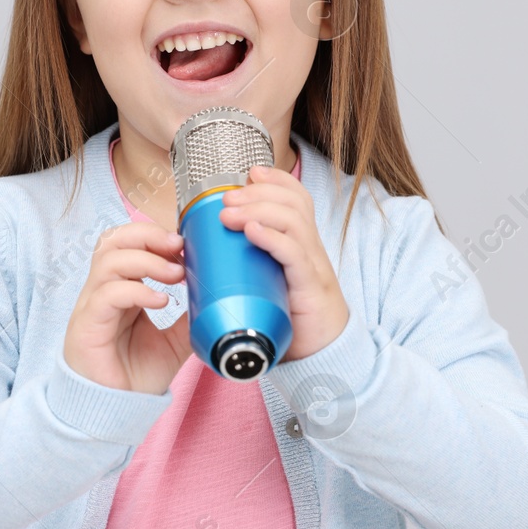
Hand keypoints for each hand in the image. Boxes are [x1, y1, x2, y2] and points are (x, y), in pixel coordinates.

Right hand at [62, 221, 194, 394]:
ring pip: (109, 260)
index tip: (186, 244)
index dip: (155, 235)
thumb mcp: (175, 340)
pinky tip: (161, 301)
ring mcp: (92, 306)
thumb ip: (190, 316)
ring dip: (147, 260)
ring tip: (176, 275)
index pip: (127, 243)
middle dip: (148, 235)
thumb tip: (215, 296)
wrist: (117, 410)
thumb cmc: (136, 375)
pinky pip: (107, 295)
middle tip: (179, 247)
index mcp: (121, 288)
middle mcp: (103, 291)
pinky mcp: (87, 325)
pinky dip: (137, 291)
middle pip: (112, 240)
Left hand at [218, 164, 348, 361]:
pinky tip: (252, 231)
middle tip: (226, 198)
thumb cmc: (292, 320)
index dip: (275, 179)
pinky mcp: (310, 287)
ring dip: (258, 209)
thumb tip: (204, 258)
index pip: (296, 198)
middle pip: (292, 203)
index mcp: (301, 244)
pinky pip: (295, 254)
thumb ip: (249, 268)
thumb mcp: (269, 284)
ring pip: (293, 221)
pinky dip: (272, 238)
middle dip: (257, 193)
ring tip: (229, 213)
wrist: (323, 356)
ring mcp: (312, 266)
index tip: (249, 172)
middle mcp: (310, 249)